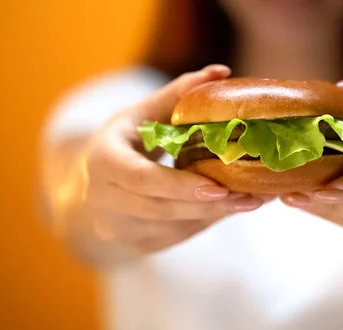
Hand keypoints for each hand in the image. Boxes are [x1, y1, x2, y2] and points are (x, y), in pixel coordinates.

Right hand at [75, 65, 264, 254]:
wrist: (89, 188)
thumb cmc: (122, 143)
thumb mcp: (141, 115)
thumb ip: (177, 95)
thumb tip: (221, 72)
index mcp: (102, 162)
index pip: (141, 179)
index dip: (180, 185)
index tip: (220, 187)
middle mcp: (104, 200)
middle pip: (162, 209)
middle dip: (209, 205)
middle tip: (252, 197)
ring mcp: (119, 228)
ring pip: (174, 227)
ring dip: (214, 215)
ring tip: (252, 201)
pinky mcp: (136, 244)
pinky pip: (177, 235)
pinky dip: (205, 221)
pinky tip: (231, 208)